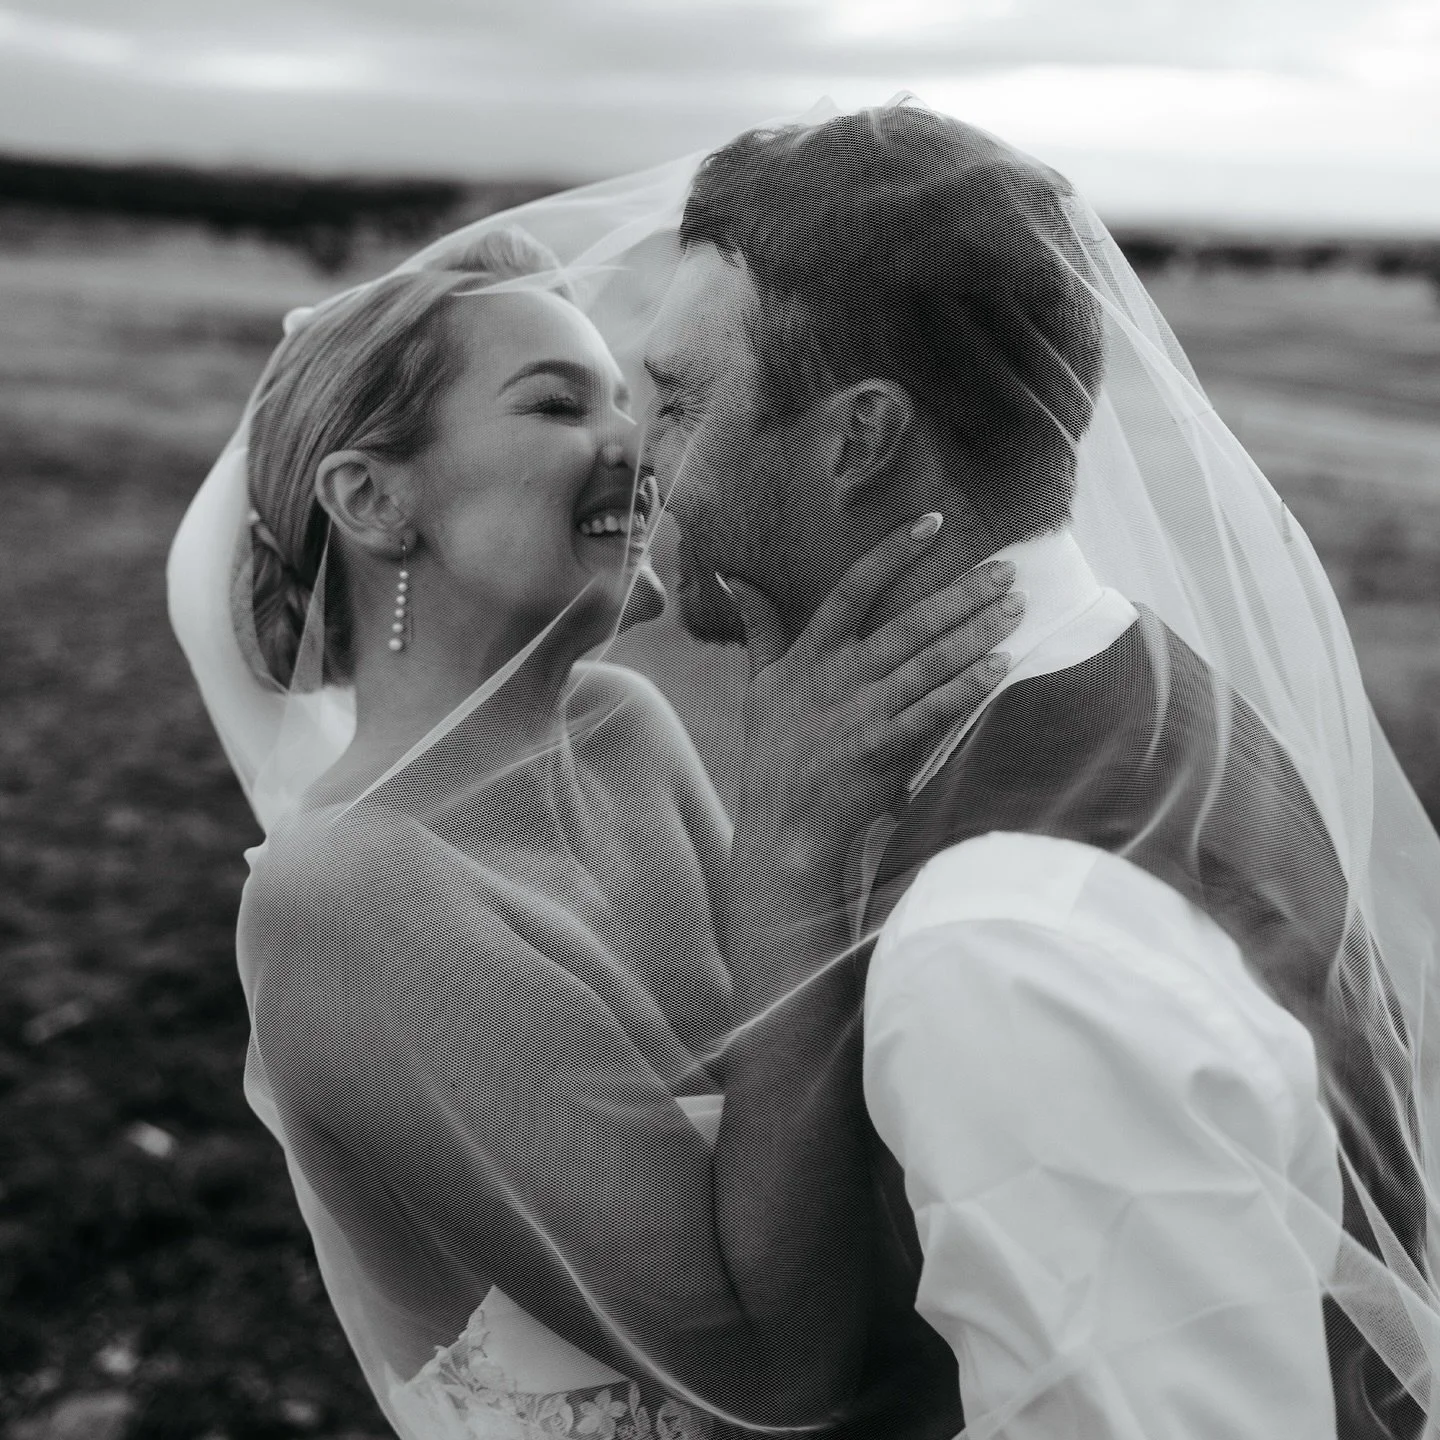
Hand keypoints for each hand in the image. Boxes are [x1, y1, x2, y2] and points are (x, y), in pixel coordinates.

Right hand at [720, 514, 1022, 886]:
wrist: (782, 827)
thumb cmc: (772, 755)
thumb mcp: (759, 686)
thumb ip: (760, 629)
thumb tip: (737, 578)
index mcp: (811, 654)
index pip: (854, 588)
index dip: (893, 553)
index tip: (934, 523)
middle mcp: (840, 677)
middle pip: (909, 622)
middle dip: (963, 593)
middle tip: (1007, 568)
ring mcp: (864, 713)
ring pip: (930, 662)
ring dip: (977, 632)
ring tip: (1016, 607)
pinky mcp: (884, 749)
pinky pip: (934, 711)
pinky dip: (968, 687)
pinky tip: (1000, 665)